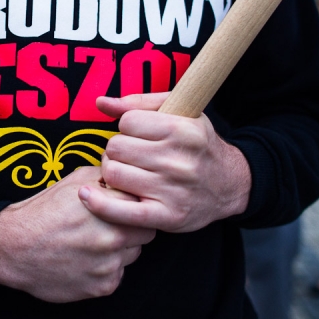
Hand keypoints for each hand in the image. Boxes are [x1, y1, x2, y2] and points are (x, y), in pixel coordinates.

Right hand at [0, 166, 155, 302]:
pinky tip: (86, 259)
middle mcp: (112, 236)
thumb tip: (127, 174)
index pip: (144, 204)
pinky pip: (118, 275)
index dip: (135, 204)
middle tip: (111, 225)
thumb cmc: (43, 211)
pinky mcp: (102, 286)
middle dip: (132, 227)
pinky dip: (106, 269)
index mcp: (109, 207)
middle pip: (146, 232)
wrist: (13, 247)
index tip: (125, 205)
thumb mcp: (74, 181)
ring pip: (133, 255)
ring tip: (94, 242)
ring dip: (121, 249)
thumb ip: (106, 177)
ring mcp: (108, 264)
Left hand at [78, 93, 250, 232]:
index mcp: (183, 130)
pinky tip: (88, 196)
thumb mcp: (179, 114)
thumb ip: (138, 103)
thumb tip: (100, 102)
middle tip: (129, 156)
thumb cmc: (197, 144)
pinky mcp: (167, 216)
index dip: (127, 127)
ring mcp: (173, 190)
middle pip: (116, 148)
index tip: (138, 135)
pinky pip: (121, 211)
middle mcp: (179, 160)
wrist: (229, 184)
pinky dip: (100, 204)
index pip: (127, 122)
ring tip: (127, 173)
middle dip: (117, 150)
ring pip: (114, 174)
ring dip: (113, 172)